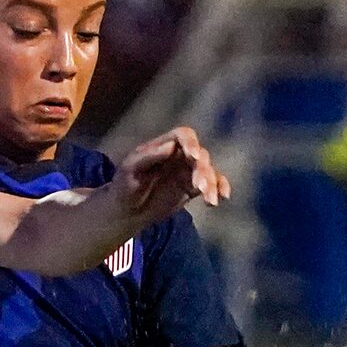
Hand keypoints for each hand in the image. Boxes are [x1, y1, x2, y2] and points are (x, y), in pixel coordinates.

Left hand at [109, 127, 229, 225]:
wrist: (126, 211)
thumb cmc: (123, 186)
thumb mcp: (130, 170)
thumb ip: (149, 156)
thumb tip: (171, 147)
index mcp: (164, 145)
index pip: (183, 136)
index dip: (191, 143)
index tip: (193, 156)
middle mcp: (180, 155)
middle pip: (200, 155)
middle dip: (202, 169)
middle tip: (198, 186)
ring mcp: (188, 170)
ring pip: (208, 171)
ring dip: (211, 183)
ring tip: (209, 200)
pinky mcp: (193, 187)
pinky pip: (212, 184)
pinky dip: (219, 188)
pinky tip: (223, 197)